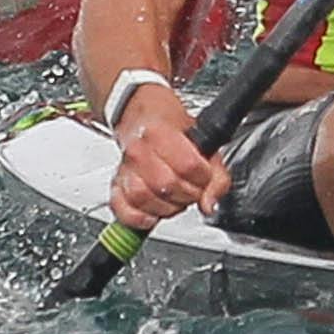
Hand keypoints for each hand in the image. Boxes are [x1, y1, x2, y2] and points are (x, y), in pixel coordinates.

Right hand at [104, 82, 226, 224]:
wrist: (142, 114)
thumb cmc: (171, 126)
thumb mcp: (203, 140)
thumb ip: (216, 175)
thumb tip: (210, 205)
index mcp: (158, 132)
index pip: (187, 166)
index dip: (203, 177)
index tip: (204, 175)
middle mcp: (138, 150)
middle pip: (166, 185)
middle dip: (187, 194)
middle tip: (192, 189)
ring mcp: (125, 168)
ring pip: (143, 198)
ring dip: (166, 207)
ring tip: (175, 198)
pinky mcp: (117, 184)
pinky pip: (122, 209)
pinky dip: (137, 218)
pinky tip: (152, 215)